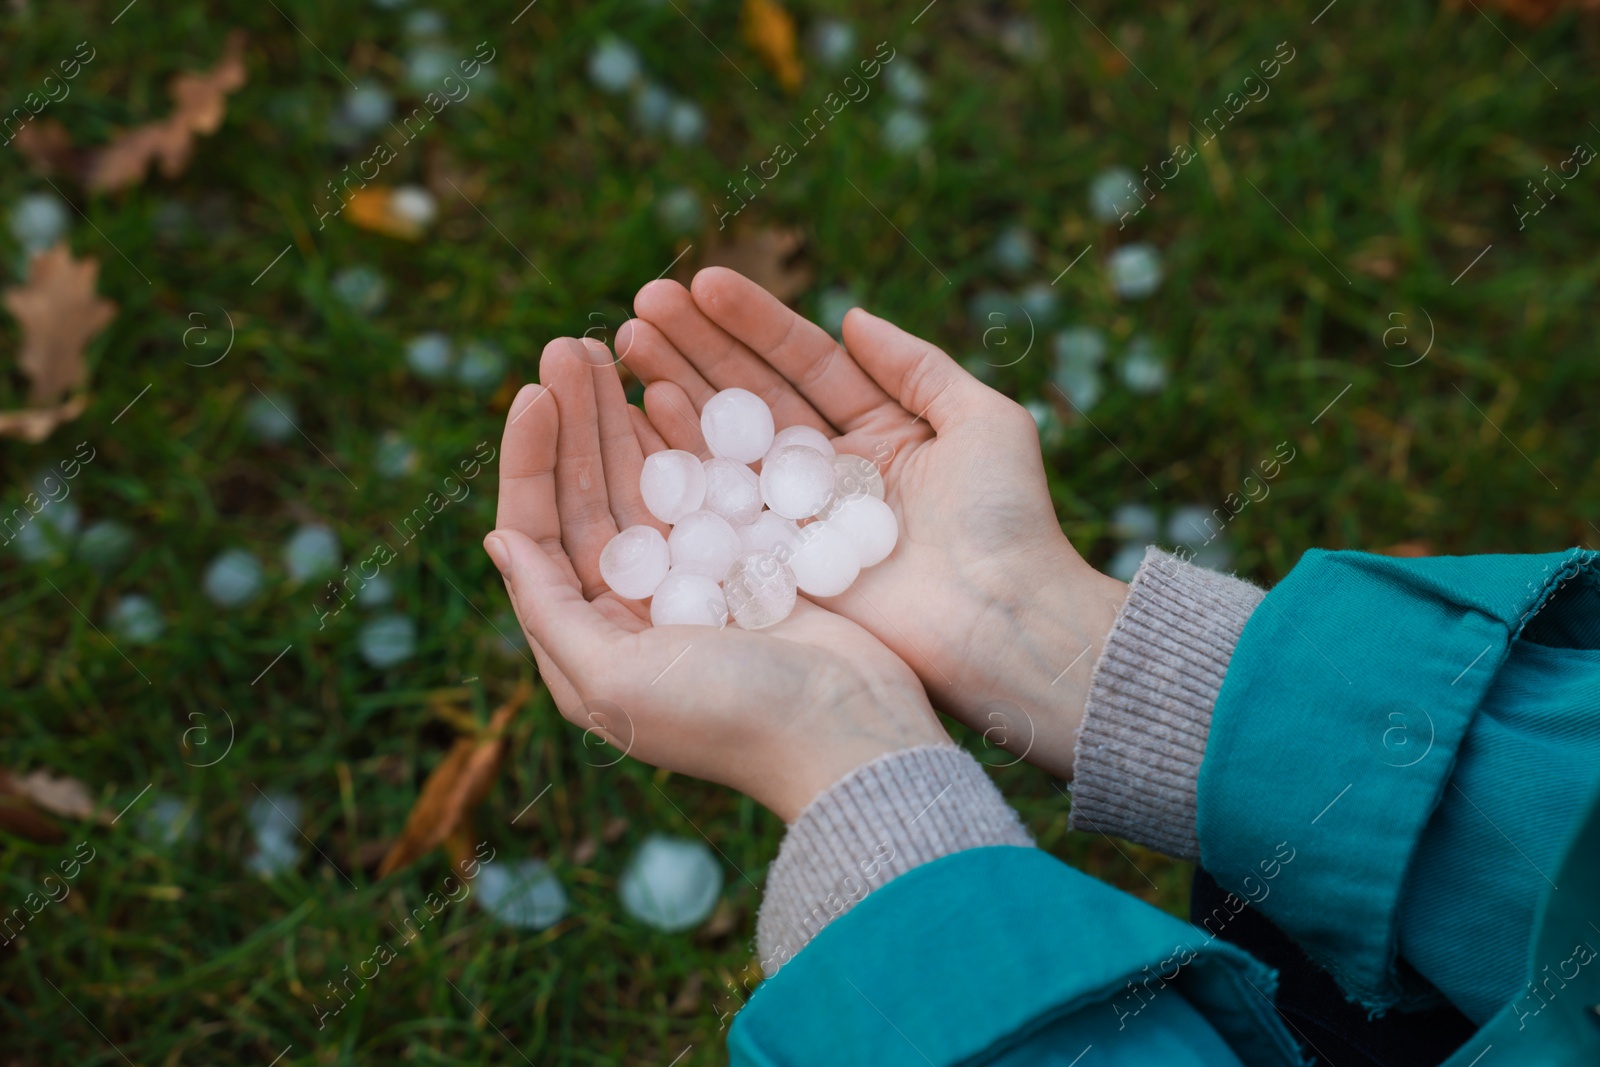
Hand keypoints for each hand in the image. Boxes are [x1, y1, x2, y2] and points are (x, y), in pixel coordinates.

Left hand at [484, 337, 949, 820]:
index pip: (539, 529)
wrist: (849, 739)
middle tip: (570, 343)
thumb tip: (500, 540)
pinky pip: (705, 480)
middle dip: (577, 417)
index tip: (535, 392)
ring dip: (623, 412)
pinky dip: (687, 433)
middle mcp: (634, 603)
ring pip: (644, 476)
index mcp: (590, 635)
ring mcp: (694, 575)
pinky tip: (671, 385)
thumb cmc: (728, 720)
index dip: (531, 459)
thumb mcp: (612, 682)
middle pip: (589, 491)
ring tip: (611, 343)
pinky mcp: (750, 557)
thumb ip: (549, 612)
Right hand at [617, 270, 1128, 779]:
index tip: (702, 281)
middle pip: (752, 395)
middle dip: (697, 348)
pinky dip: (681, 457)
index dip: (752, 321)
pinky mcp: (777, 563)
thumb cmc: (1007, 522)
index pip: (803, 362)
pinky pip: (720, 502)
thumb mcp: (984, 423)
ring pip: (726, 441)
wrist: (1004, 624)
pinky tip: (644, 408)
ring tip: (626, 343)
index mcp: (879, 431)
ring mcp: (798, 517)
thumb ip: (919, 366)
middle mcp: (829, 470)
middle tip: (641, 306)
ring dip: (676, 389)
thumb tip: (853, 315)